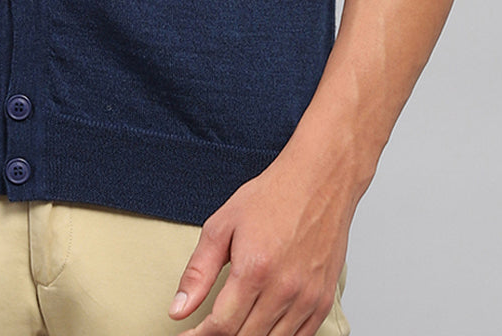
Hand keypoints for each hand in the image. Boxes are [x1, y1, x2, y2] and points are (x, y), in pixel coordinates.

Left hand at [168, 145, 352, 335]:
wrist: (319, 182)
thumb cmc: (272, 198)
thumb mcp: (222, 225)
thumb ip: (198, 272)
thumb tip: (178, 310)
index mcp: (254, 269)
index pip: (222, 326)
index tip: (187, 334)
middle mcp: (284, 289)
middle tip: (206, 328)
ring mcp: (307, 298)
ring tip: (232, 325)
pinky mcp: (324, 301)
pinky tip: (261, 326)